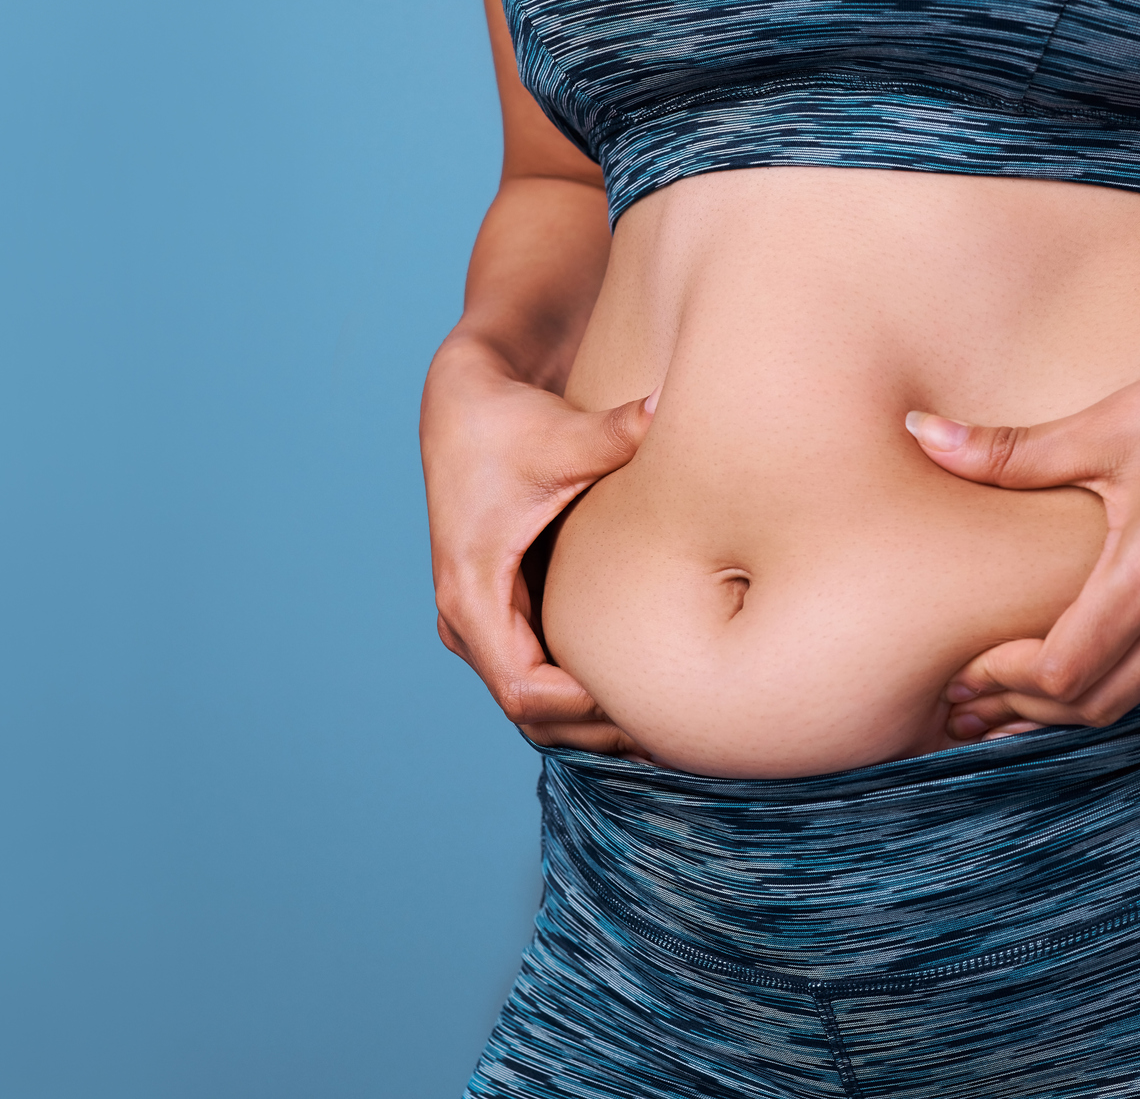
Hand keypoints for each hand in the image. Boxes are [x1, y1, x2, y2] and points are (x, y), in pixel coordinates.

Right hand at [420, 335, 653, 755]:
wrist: (464, 407)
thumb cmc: (506, 422)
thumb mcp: (558, 434)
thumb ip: (613, 432)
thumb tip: (665, 410)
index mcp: (472, 594)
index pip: (523, 690)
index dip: (584, 710)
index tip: (648, 702)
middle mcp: (466, 620)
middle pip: (531, 715)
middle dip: (597, 728)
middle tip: (675, 732)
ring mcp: (481, 623)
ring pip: (534, 708)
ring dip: (591, 724)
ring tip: (667, 728)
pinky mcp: (500, 616)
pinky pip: (539, 680)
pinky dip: (583, 700)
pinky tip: (643, 699)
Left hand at [908, 314, 1139, 739]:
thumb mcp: (1111, 424)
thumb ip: (1009, 452)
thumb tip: (918, 433)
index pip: (1064, 675)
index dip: (1007, 683)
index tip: (966, 669)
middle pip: (1098, 705)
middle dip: (1030, 706)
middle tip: (976, 697)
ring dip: (1084, 698)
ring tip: (1025, 688)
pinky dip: (1139, 675)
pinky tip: (1107, 654)